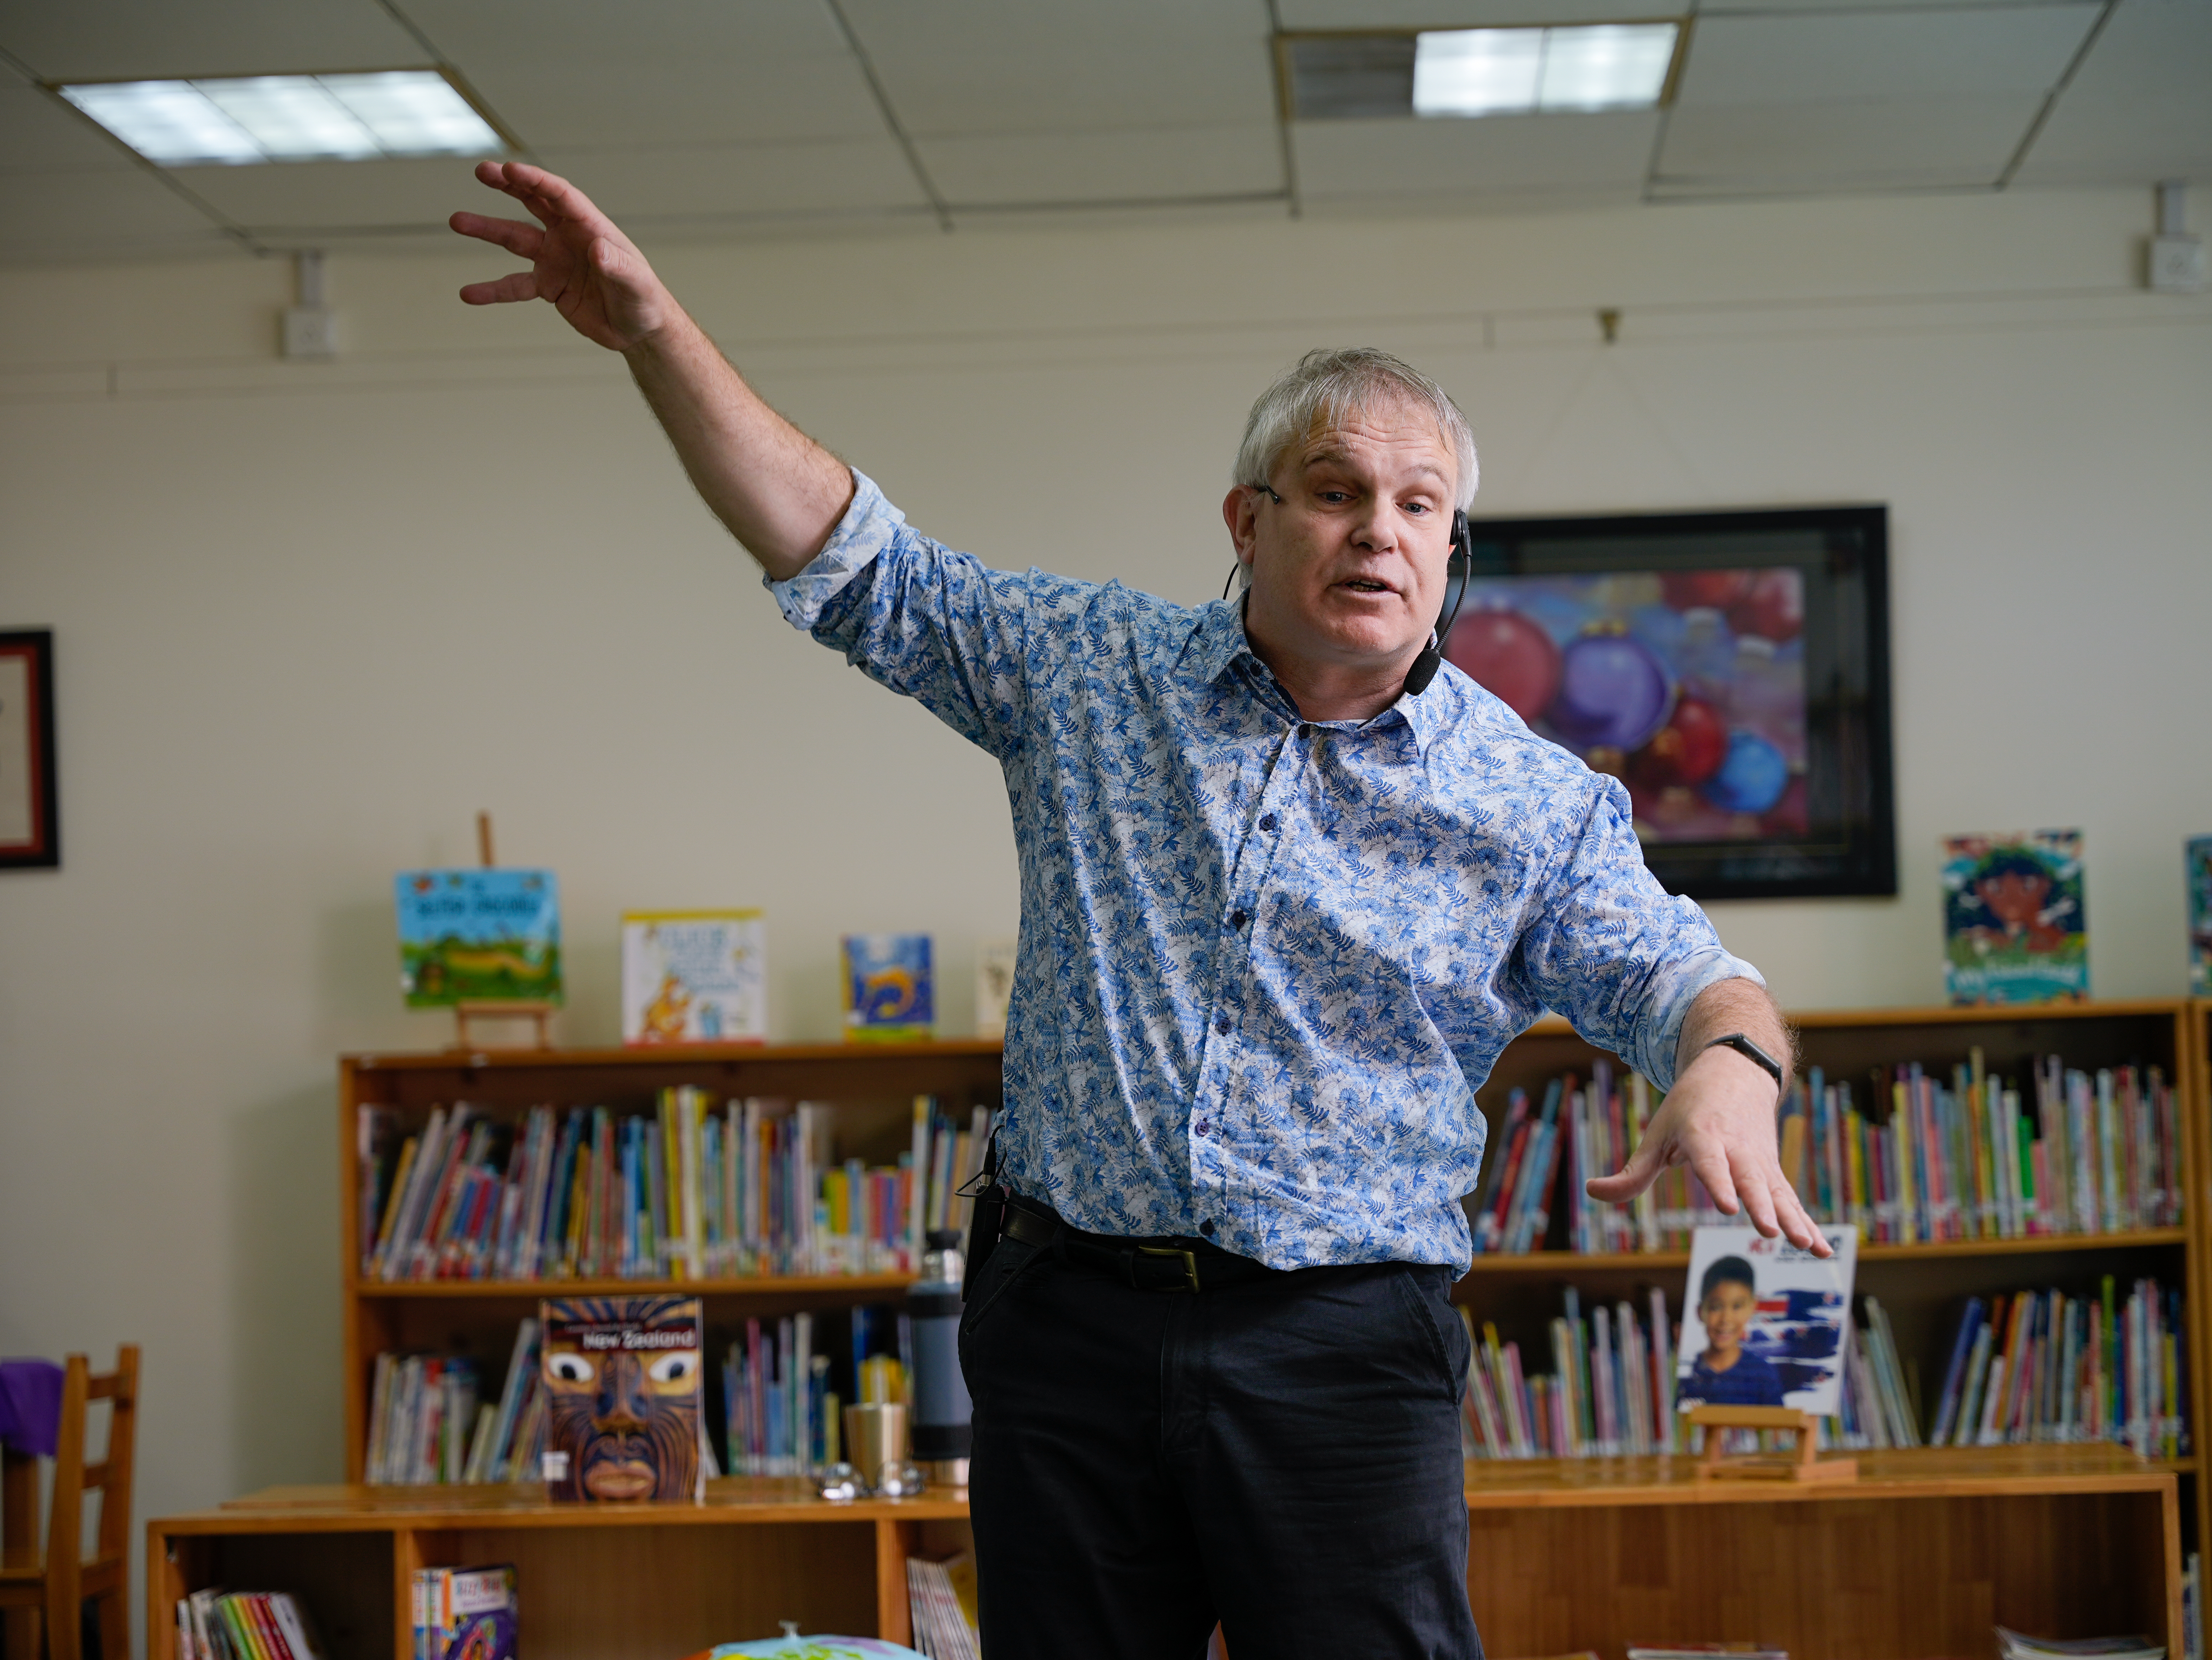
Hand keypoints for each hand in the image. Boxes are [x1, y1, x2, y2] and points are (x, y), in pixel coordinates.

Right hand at [450, 161, 673, 350]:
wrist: (639, 331)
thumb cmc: (644, 300)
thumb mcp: (636, 283)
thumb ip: (617, 266)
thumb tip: (597, 249)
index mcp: (591, 227)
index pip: (560, 195)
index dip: (535, 180)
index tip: (509, 170)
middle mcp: (569, 237)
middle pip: (533, 202)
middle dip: (508, 185)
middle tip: (481, 171)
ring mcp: (555, 260)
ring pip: (515, 239)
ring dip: (487, 229)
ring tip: (457, 220)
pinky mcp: (548, 285)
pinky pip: (514, 285)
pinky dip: (492, 290)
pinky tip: (469, 293)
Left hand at [1584, 1046, 1830, 1254]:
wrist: (1735, 1071)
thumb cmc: (1688, 1107)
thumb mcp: (1657, 1133)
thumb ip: (1631, 1172)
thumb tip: (1591, 1191)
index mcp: (1704, 1134)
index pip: (1710, 1162)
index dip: (1718, 1183)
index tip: (1727, 1206)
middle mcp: (1737, 1148)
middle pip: (1751, 1179)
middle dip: (1760, 1206)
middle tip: (1770, 1231)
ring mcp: (1760, 1161)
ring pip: (1778, 1193)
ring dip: (1794, 1220)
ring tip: (1807, 1246)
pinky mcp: (1774, 1172)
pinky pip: (1792, 1201)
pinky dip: (1808, 1223)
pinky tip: (1822, 1250)